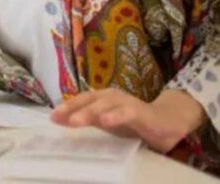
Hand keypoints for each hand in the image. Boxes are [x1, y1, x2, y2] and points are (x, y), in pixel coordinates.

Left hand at [49, 88, 204, 152]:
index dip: (67, 106)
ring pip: (106, 105)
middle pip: (90, 100)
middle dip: (73, 108)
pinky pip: (127, 113)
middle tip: (58, 117)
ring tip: (76, 121)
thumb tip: (60, 119)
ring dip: (90, 112)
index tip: (52, 117)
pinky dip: (116, 116)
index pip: (82, 100)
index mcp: (103, 98)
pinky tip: (106, 122)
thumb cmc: (133, 121)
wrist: (167, 121)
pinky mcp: (141, 112)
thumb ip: (87, 119)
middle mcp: (113, 97)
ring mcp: (127, 103)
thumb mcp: (107, 121)